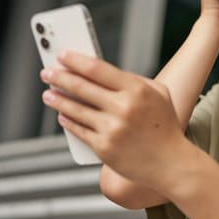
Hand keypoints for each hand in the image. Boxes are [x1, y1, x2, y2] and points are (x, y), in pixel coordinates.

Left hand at [40, 51, 185, 185]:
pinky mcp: (104, 147)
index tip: (62, 55)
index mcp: (136, 90)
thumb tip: (102, 72)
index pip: (96, 68)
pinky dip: (67, 121)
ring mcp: (112, 129)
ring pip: (75, 109)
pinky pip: (78, 130)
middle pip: (81, 86)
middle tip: (47, 72)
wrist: (170, 162)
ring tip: (48, 93)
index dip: (75, 60)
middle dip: (59, 77)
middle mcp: (123, 108)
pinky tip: (62, 114)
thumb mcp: (159, 94)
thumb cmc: (164, 126)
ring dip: (57, 99)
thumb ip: (133, 80)